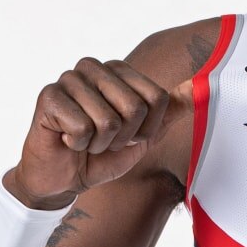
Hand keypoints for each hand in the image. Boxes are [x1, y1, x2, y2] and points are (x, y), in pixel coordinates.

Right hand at [5, 57, 189, 206]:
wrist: (63, 178)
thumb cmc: (101, 155)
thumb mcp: (142, 136)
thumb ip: (168, 111)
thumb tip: (198, 87)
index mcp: (118, 70)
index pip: (156, 99)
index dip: (146, 130)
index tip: (127, 136)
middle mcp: (93, 67)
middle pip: (134, 108)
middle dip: (122, 138)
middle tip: (103, 141)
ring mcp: (69, 79)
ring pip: (107, 121)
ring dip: (99, 144)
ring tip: (84, 140)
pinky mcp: (48, 96)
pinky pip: (81, 128)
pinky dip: (77, 144)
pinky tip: (66, 140)